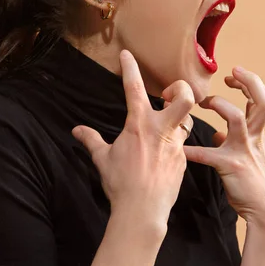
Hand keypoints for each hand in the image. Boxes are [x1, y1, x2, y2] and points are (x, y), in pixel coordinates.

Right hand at [72, 49, 195, 231]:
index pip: (133, 87)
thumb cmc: (120, 183)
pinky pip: (182, 145)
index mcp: (139, 124)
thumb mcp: (102, 158)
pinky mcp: (183, 160)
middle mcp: (161, 129)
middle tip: (167, 96)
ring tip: (164, 126)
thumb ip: (91, 140)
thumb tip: (77, 130)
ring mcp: (175, 145)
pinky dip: (173, 145)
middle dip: (181, 90)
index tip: (127, 53)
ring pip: (187, 121)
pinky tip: (161, 157)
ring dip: (178, 119)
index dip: (129, 67)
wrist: (142, 212)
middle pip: (186, 98)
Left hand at [183, 67, 264, 232]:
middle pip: (262, 103)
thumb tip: (216, 134)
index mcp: (258, 134)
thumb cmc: (255, 184)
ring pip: (237, 118)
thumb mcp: (248, 158)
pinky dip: (191, 149)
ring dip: (219, 105)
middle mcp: (254, 137)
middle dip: (249, 83)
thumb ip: (232, 142)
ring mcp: (243, 150)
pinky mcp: (230, 165)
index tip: (232, 75)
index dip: (250, 84)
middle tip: (229, 75)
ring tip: (205, 103)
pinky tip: (180, 148)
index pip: (260, 100)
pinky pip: (207, 153)